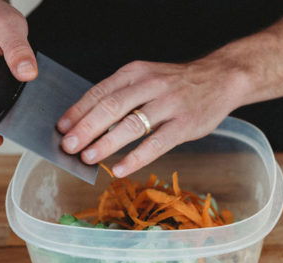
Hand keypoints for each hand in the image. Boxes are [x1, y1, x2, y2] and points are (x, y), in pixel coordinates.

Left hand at [57, 59, 248, 176]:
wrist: (220, 78)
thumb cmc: (178, 84)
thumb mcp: (147, 77)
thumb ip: (122, 94)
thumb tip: (88, 122)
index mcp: (135, 73)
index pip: (99, 91)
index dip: (78, 111)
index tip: (61, 128)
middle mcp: (150, 85)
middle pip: (111, 107)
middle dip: (86, 128)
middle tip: (68, 146)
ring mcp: (168, 104)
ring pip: (131, 124)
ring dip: (106, 143)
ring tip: (88, 158)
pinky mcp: (184, 124)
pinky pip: (156, 144)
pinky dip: (135, 158)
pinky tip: (119, 169)